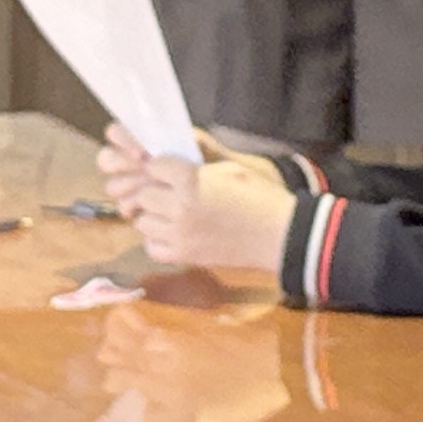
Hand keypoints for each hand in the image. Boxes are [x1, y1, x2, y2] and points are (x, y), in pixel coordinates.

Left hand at [102, 126, 294, 272]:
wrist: (279, 234)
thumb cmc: (260, 196)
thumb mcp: (229, 168)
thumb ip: (196, 166)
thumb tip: (171, 165)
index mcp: (191, 180)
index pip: (153, 165)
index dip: (160, 164)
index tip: (167, 168)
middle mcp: (179, 208)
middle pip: (143, 194)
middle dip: (153, 189)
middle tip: (169, 190)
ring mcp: (179, 235)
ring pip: (142, 221)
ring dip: (153, 214)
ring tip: (170, 212)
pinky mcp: (184, 256)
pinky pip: (152, 247)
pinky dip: (157, 239)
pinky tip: (173, 232)